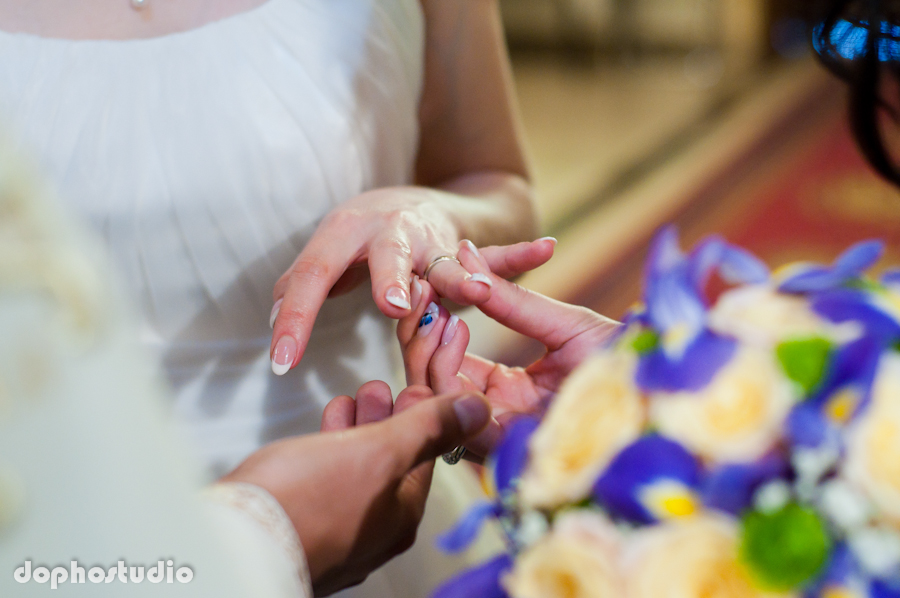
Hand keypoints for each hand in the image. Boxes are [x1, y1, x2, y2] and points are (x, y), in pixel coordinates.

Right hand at [221, 383, 490, 595]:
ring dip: (361, 429)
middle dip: (390, 419)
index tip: (417, 386)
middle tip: (384, 387)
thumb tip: (479, 410)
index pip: (426, 459)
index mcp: (400, 518)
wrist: (235, 540)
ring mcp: (337, 534)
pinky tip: (326, 425)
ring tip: (356, 398)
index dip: (424, 417)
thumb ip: (428, 427)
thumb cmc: (305, 500)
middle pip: (392, 465)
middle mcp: (372, 533)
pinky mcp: (303, 526)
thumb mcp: (379, 451)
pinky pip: (329, 482)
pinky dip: (332, 447)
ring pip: (359, 471)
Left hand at [268, 184, 553, 374]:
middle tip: (391, 305)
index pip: (314, 276)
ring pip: (447, 260)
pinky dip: (518, 254)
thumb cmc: (361, 239)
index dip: (296, 318)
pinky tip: (545, 247)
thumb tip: (271, 325)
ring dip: (461, 274)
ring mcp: (433, 240)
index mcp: (345, 233)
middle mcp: (390, 232)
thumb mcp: (327, 255)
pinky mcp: (465, 247)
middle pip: (388, 254)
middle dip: (390, 277)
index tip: (282, 363)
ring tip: (474, 289)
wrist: (412, 204)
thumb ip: (300, 288)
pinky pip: (495, 253)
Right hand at [397, 241, 619, 459]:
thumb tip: (467, 257)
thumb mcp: (561, 323)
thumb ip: (510, 300)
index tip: (427, 289)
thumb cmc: (624, 359)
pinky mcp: (510, 446)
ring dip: (425, 354)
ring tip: (440, 312)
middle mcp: (497, 415)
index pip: (449, 365)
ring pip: (434, 403)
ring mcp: (501, 433)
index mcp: (507, 390)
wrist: (665, 385)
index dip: (430, 329)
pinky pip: (458, 419)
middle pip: (431, 385)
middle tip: (421, 298)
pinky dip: (444, 376)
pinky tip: (455, 333)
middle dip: (417, 341)